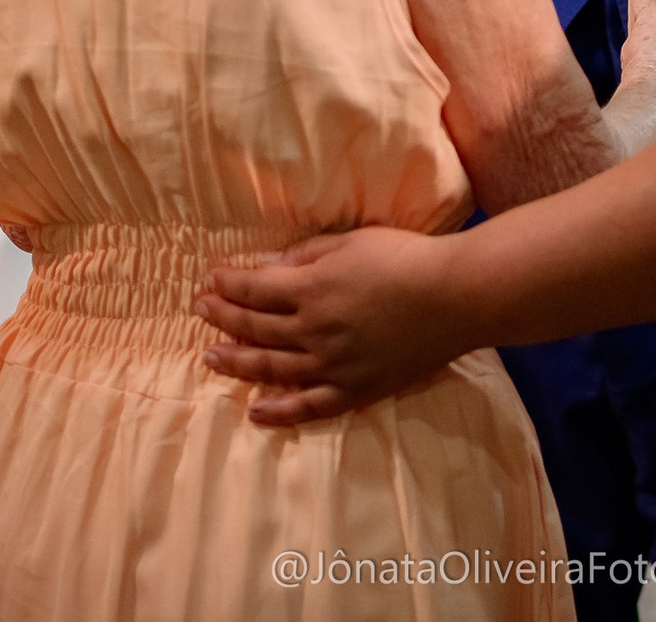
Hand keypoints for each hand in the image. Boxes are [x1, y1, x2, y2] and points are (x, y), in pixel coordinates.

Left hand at [196, 227, 466, 425]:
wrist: (455, 297)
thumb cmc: (406, 258)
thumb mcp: (349, 242)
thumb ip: (303, 257)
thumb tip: (263, 266)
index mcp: (310, 290)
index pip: (253, 289)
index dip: (227, 284)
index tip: (210, 279)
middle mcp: (313, 331)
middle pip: (254, 327)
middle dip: (222, 317)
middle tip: (201, 310)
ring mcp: (332, 365)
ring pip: (271, 368)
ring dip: (236, 362)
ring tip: (211, 357)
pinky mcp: (354, 389)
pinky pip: (308, 407)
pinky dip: (278, 412)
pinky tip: (255, 412)